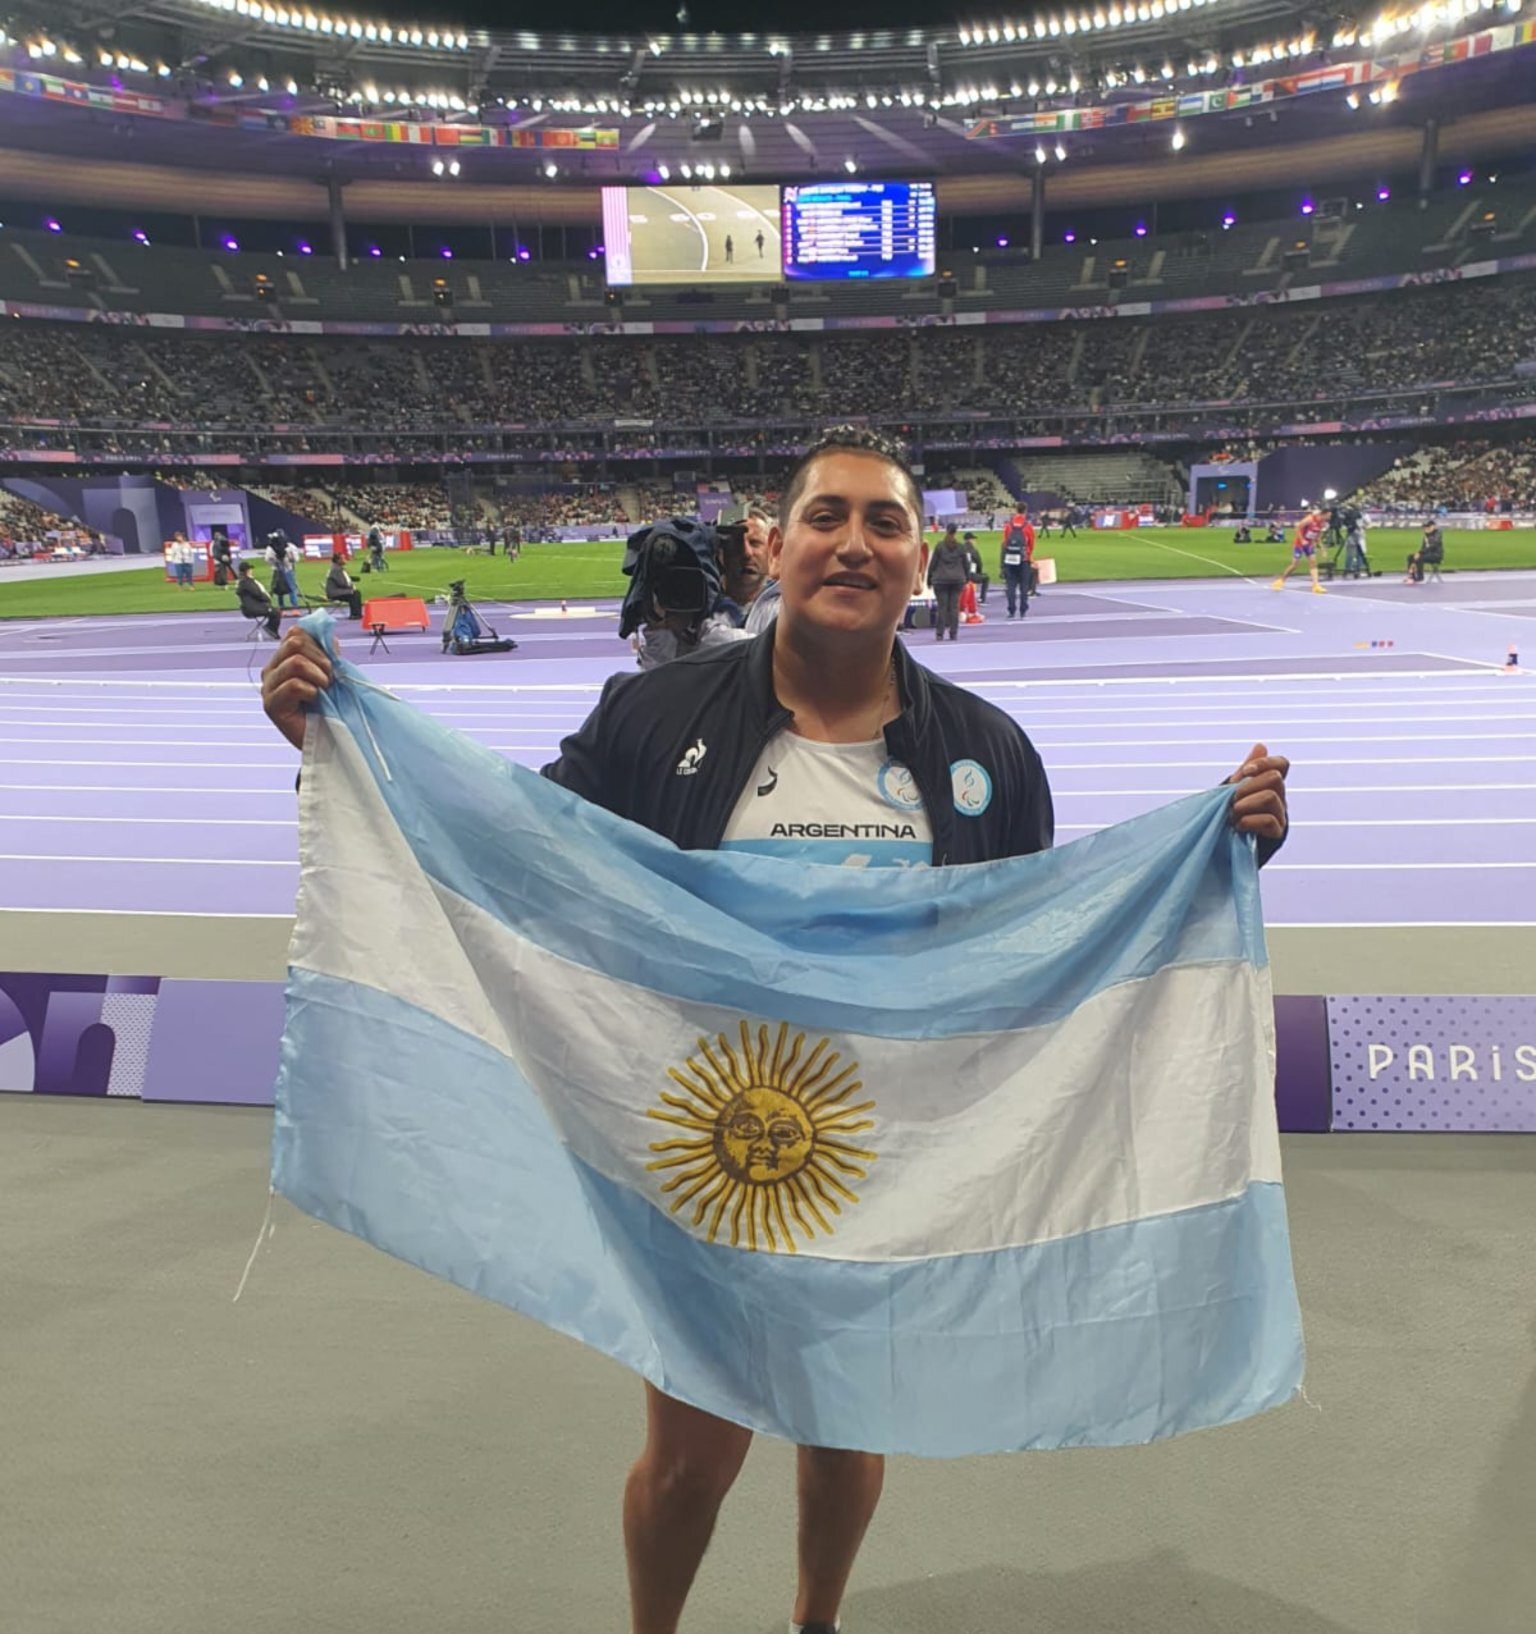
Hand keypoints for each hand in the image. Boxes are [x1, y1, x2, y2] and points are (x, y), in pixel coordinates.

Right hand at [261, 627, 332, 751]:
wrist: (330, 739)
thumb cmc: (330, 707)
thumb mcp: (332, 674)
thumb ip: (328, 654)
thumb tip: (330, 635)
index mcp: (284, 658)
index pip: (296, 633)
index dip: (319, 644)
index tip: (331, 663)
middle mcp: (272, 670)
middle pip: (295, 642)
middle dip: (321, 659)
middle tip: (330, 680)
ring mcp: (269, 687)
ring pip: (295, 662)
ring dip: (319, 676)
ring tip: (324, 690)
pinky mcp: (271, 705)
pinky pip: (294, 685)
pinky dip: (312, 691)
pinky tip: (315, 701)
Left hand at [1227, 742, 1288, 840]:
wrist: (1219, 846)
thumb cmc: (1226, 815)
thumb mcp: (1231, 791)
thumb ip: (1245, 771)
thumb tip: (1261, 746)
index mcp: (1269, 785)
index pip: (1281, 764)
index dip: (1265, 763)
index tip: (1245, 772)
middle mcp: (1279, 798)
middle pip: (1274, 779)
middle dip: (1248, 787)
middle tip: (1231, 800)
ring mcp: (1281, 816)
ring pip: (1271, 797)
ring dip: (1246, 804)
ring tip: (1231, 813)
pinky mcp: (1277, 835)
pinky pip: (1270, 821)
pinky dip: (1250, 821)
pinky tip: (1237, 825)